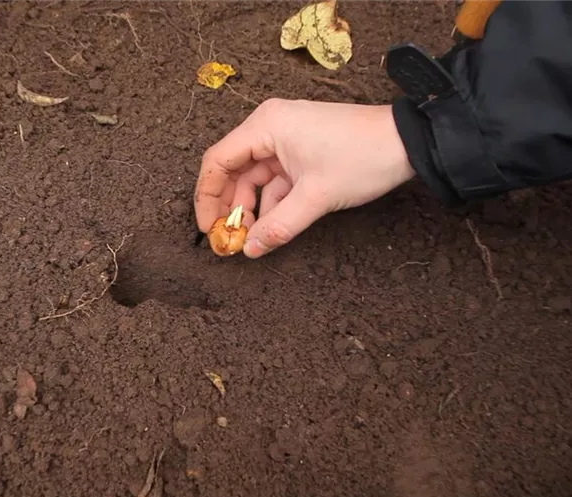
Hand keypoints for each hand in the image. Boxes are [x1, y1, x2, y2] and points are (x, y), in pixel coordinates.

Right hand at [193, 99, 415, 257]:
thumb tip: (250, 249)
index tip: (208, 228)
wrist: (409, 143)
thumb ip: (279, 226)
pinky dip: (272, 203)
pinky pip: (275, 180)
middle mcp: (270, 127)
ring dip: (252, 208)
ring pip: (254, 178)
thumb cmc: (362, 157)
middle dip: (229, 207)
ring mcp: (286, 139)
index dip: (207, 197)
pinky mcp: (301, 152)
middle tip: (227, 239)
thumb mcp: (316, 198)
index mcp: (266, 126)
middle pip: (233, 170)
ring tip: (252, 239)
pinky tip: (272, 227)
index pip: (218, 161)